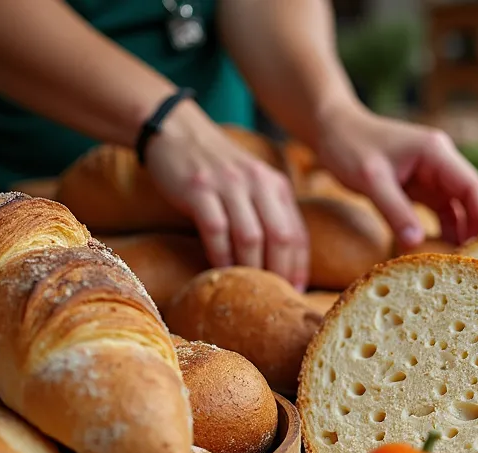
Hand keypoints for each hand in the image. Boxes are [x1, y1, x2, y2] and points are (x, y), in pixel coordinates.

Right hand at [144, 100, 308, 289]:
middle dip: (280, 271)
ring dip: (251, 266)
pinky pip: (216, 230)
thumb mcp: (253, 182)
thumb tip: (282, 260)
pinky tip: (220, 270)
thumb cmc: (217, 167)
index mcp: (276, 184)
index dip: (299, 265)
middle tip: (274, 295)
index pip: (297, 232)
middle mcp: (258, 183)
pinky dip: (220, 255)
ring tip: (249, 288)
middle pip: (280, 236)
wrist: (177, 132)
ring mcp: (229, 185)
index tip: (296, 290)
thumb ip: (269, 211)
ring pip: (250, 236)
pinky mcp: (199, 189)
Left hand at [312, 105, 477, 248]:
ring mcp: (433, 175)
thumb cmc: (349, 145)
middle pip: (473, 199)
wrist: (331, 129)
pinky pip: (442, 212)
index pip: (473, 187)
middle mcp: (441, 162)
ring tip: (469, 266)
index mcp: (436, 153)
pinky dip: (446, 232)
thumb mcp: (370, 179)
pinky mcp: (422, 188)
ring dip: (464, 234)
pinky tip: (447, 255)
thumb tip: (416, 244)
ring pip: (460, 208)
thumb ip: (394, 210)